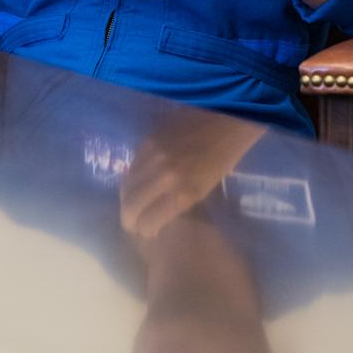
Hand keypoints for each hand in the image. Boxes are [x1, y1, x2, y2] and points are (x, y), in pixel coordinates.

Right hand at [119, 111, 263, 238]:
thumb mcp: (203, 189)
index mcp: (183, 193)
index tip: (146, 232)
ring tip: (130, 205)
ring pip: (127, 185)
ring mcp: (153, 156)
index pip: (149, 220)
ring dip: (126, 198)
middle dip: (129, 218)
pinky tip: (136, 182)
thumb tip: (155, 212)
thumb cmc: (222, 159)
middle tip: (131, 224)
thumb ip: (177, 201)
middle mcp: (163, 176)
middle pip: (131, 204)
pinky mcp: (148, 139)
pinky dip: (132, 177)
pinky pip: (133, 164)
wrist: (226, 120)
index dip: (144, 230)